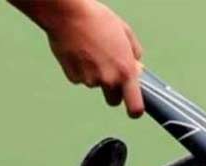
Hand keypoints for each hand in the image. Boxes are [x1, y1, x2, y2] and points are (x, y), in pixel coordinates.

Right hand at [30, 0, 144, 117]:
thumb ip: (134, 54)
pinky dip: (80, 70)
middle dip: (114, 91)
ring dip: (95, 75)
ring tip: (92, 52)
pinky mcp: (73, 77)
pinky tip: (79, 52)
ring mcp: (89, 80)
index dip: (135, 111)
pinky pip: (80, 78)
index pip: (135, 106)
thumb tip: (137, 68)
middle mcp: (109, 80)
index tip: (134, 110)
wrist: (68, 14)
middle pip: (114, 100)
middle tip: (109, 72)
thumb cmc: (99, 20)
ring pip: (96, 85)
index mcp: (126, 72)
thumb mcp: (125, 33)